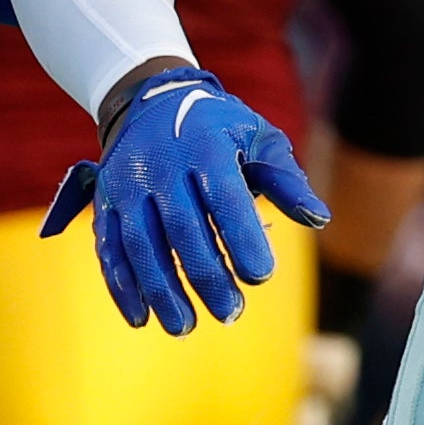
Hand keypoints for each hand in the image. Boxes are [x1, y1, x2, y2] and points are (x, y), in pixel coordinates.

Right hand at [40, 64, 330, 334]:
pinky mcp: (104, 200)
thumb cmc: (219, 127)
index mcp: (205, 145)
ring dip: (161, 291)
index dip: (242, 239)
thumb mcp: (258, 137)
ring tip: (185, 326)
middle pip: (182, 229)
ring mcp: (127, 183)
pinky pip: (109, 248)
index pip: (225, 197)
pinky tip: (141, 318)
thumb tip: (319, 219)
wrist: (153, 98)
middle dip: (207, 276)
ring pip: (140, 244)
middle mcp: (161, 163)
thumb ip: (286, 180)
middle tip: (231, 314)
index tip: (262, 276)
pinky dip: (122, 286)